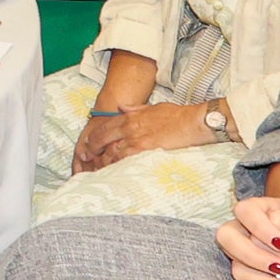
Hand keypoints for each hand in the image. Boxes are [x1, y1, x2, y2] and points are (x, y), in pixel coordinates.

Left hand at [72, 98, 214, 173]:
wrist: (192, 122)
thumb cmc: (176, 115)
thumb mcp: (153, 107)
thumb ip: (135, 108)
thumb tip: (120, 107)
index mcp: (130, 116)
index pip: (103, 127)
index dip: (93, 137)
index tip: (87, 145)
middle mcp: (129, 127)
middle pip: (102, 139)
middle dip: (92, 150)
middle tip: (87, 159)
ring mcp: (135, 139)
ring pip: (110, 152)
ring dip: (102, 161)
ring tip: (97, 170)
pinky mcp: (144, 150)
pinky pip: (124, 160)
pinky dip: (116, 167)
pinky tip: (112, 173)